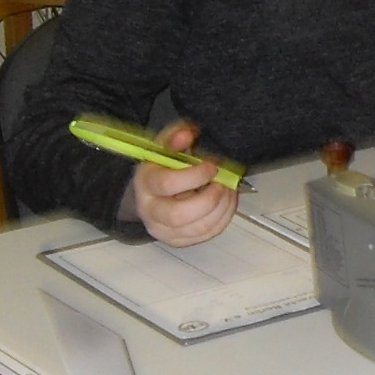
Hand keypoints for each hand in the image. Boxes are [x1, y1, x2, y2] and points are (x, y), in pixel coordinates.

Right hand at [130, 119, 236, 245]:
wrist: (150, 192)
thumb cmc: (162, 168)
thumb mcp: (165, 146)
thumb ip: (176, 136)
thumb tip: (187, 134)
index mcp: (146, 184)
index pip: (168, 184)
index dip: (196, 174)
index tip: (212, 164)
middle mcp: (151, 211)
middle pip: (180, 215)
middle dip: (210, 198)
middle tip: (222, 182)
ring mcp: (164, 230)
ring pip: (198, 227)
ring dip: (222, 207)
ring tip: (228, 189)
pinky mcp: (179, 240)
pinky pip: (207, 235)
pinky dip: (224, 218)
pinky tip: (226, 202)